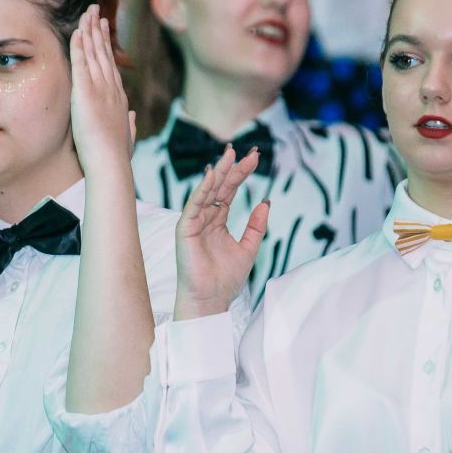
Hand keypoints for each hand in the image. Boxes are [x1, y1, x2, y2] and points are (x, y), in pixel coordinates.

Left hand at [68, 5, 134, 176]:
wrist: (111, 163)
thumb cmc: (117, 156)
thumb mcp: (126, 137)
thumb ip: (129, 124)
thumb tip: (132, 116)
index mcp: (119, 99)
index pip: (111, 67)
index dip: (107, 48)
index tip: (104, 32)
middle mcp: (111, 89)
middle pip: (104, 54)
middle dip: (99, 31)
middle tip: (96, 13)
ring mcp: (99, 89)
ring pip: (94, 53)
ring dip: (90, 31)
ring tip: (88, 13)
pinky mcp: (85, 92)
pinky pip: (81, 63)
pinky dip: (79, 46)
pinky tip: (77, 32)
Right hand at [174, 145, 268, 318]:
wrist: (211, 300)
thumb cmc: (225, 280)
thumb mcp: (249, 248)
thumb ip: (257, 226)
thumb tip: (266, 202)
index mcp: (218, 221)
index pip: (230, 192)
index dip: (242, 174)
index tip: (256, 159)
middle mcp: (205, 218)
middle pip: (220, 187)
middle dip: (233, 168)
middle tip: (248, 151)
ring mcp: (194, 222)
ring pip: (207, 191)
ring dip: (219, 172)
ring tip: (231, 155)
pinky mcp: (185, 229)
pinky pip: (194, 204)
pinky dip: (203, 189)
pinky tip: (212, 175)